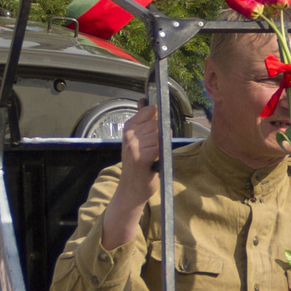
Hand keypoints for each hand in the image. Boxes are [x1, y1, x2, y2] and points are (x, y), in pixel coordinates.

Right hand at [97, 102, 164, 249]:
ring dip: (161, 146)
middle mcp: (129, 135)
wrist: (131, 189)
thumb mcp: (138, 140)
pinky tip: (153, 161)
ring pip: (160, 136)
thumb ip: (143, 121)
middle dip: (161, 135)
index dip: (158, 117)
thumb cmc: (138, 164)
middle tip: (153, 149)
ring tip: (152, 156)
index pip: (149, 110)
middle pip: (157, 124)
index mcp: (129, 127)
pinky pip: (159, 148)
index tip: (157, 128)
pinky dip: (160, 155)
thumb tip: (144, 101)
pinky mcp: (140, 158)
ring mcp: (133, 146)